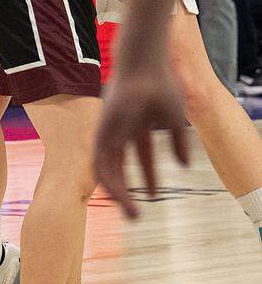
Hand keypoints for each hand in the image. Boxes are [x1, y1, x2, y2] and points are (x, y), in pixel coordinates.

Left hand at [94, 68, 189, 218]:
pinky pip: (99, 160)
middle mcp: (121, 129)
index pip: (142, 156)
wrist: (143, 68)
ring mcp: (109, 130)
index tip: (154, 196)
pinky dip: (107, 178)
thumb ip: (179, 141)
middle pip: (121, 166)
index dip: (148, 176)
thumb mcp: (174, 118)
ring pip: (108, 167)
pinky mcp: (102, 130)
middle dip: (128, 190)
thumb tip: (185, 167)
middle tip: (137, 215)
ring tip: (131, 212)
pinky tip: (117, 195)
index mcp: (138, 124)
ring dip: (118, 191)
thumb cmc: (159, 85)